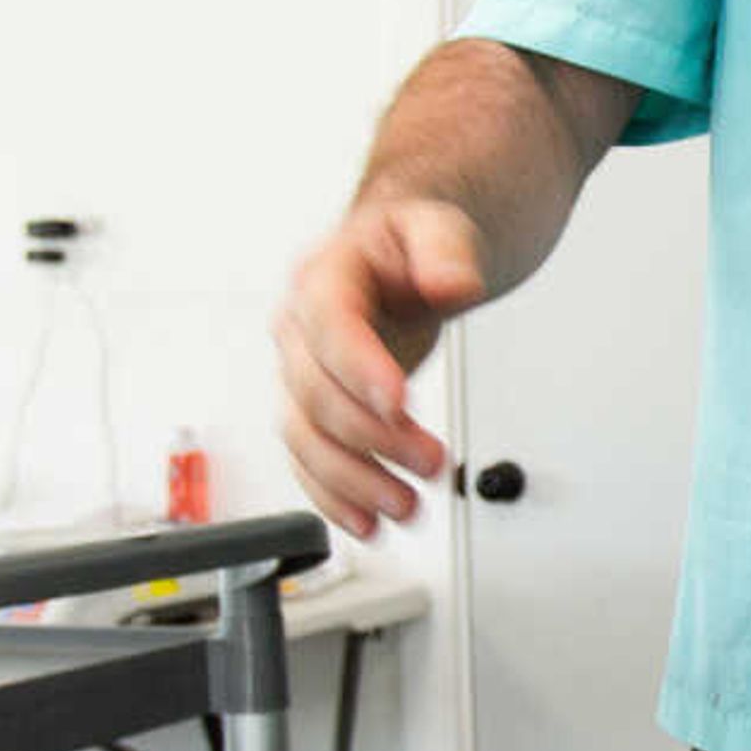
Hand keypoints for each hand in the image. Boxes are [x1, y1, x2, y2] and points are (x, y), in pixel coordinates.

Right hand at [275, 198, 488, 535]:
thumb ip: (445, 251)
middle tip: (431, 463)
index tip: (399, 404)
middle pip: (317, 395)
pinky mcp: (313, 413)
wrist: (393, 262)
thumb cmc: (408, 247)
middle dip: (373, 438)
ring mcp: (299, 375)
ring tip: (406, 506)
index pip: (330, 326)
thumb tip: (453, 283)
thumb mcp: (437, 228)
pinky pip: (308, 463)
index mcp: (323, 278)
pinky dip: (334, 499)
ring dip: (353, 481)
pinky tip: (368, 523)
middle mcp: (297, 331)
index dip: (359, 368)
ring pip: (306, 439)